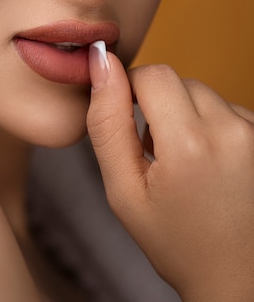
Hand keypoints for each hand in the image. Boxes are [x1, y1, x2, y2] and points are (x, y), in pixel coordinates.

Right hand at [87, 42, 253, 301]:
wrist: (235, 276)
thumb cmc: (175, 240)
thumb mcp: (123, 190)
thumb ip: (106, 122)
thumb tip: (101, 62)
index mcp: (189, 145)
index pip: (152, 75)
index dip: (130, 91)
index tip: (127, 122)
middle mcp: (230, 131)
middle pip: (177, 81)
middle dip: (157, 105)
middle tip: (154, 151)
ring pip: (201, 93)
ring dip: (185, 115)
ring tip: (184, 161)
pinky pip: (225, 108)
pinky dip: (210, 125)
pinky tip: (208, 161)